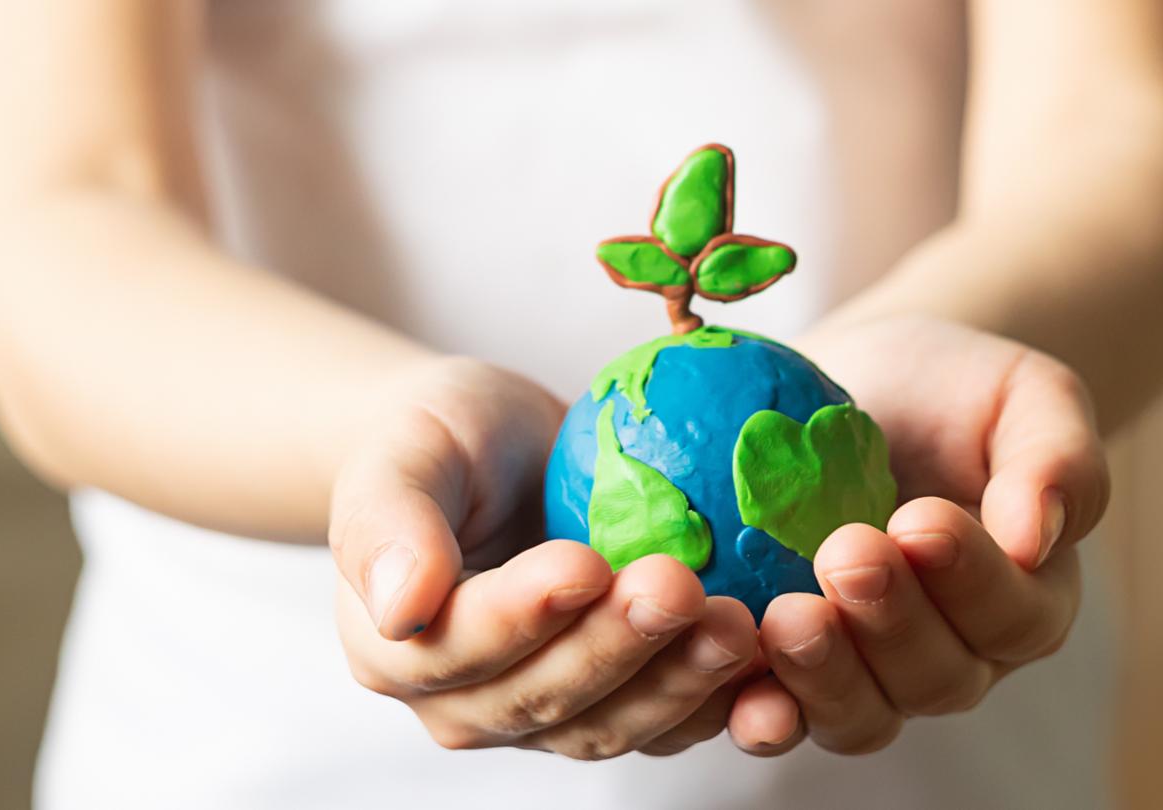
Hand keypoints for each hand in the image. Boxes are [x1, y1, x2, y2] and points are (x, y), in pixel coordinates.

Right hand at [329, 357, 759, 758]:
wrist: (497, 451)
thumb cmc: (442, 436)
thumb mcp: (406, 447)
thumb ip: (390, 520)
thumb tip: (399, 608)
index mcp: (396, 650)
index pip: (462, 648)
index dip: (525, 617)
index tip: (585, 564)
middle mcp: (467, 704)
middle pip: (546, 699)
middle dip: (619, 650)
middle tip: (680, 587)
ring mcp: (547, 715)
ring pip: (615, 724)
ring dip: (681, 682)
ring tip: (737, 623)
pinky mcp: (621, 705)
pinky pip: (671, 718)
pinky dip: (724, 697)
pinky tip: (772, 650)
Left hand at [723, 317, 1109, 753]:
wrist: (864, 383)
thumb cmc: (956, 388)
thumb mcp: (1027, 396)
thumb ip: (1058, 460)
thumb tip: (1040, 536)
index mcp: (1024, 601)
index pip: (1013, 615)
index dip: (969, 577)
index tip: (919, 517)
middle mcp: (952, 656)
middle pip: (934, 678)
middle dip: (888, 624)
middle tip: (843, 554)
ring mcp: (866, 675)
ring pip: (857, 714)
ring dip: (819, 676)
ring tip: (781, 618)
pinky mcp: (786, 671)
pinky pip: (771, 710)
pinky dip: (745, 701)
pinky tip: (713, 662)